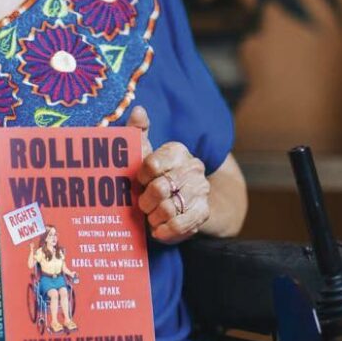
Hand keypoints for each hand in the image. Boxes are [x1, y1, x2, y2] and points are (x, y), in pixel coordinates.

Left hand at [128, 106, 209, 244]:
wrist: (184, 204)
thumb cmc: (156, 178)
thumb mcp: (144, 155)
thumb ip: (137, 133)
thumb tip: (138, 110)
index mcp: (177, 151)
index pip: (151, 164)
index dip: (141, 177)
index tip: (139, 181)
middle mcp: (193, 168)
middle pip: (159, 188)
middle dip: (145, 201)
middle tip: (142, 204)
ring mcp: (201, 190)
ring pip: (168, 208)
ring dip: (153, 216)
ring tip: (150, 217)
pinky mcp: (203, 213)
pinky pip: (181, 225)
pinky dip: (166, 231)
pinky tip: (158, 231)